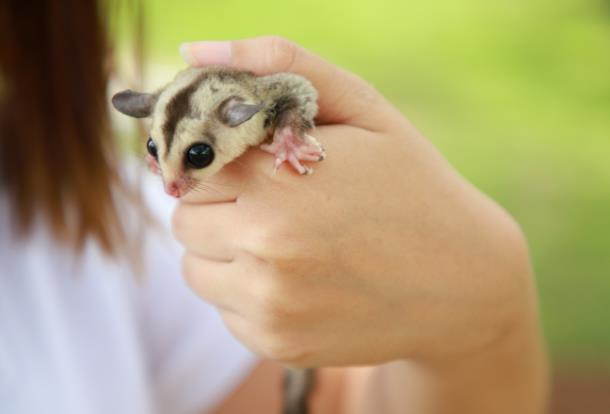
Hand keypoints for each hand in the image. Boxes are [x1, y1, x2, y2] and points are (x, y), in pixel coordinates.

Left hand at [173, 36, 534, 367]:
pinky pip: (224, 310)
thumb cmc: (409, 184)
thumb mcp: (361, 108)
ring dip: (225, 252)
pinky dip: (247, 293)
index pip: (191, 164)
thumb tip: (192, 51)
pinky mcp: (277, 343)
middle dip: (219, 207)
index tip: (249, 167)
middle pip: (185, 219)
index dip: (219, 163)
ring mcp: (271, 304)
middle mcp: (267, 246)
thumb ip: (279, 64)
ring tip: (286, 243)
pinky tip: (300, 281)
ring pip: (194, 268)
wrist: (462, 283)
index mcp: (279, 180)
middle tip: (274, 204)